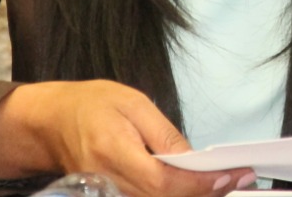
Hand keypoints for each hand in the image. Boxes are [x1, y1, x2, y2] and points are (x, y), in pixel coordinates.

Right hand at [0, 80, 254, 196]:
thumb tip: (193, 158)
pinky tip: (194, 187)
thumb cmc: (93, 103)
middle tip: (238, 179)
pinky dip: (173, 196)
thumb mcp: (134, 103)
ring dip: (192, 196)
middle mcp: (108, 181)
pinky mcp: (109, 196)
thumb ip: (164, 134)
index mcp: (114, 152)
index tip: (230, 176)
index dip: (199, 184)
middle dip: (204, 193)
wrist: (52, 120)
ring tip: (223, 183)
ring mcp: (106, 194)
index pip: (164, 182)